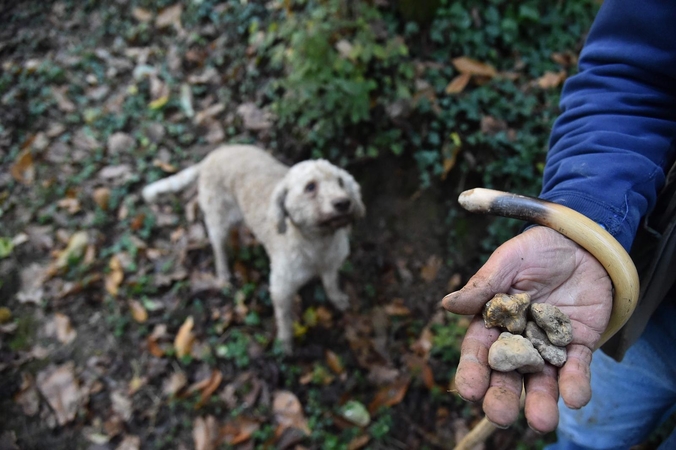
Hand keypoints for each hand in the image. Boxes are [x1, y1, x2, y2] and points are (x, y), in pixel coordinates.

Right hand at [442, 226, 612, 432]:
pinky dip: (575, 384)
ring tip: (541, 422)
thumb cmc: (537, 249)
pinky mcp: (578, 344)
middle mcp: (517, 340)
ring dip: (540, 402)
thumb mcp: (508, 261)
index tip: (468, 391)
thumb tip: (448, 304)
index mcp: (493, 321)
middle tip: (499, 415)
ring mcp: (547, 346)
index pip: (479, 351)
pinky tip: (574, 398)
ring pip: (541, 380)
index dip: (472, 371)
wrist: (582, 242)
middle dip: (502, 397)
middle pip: (506, 375)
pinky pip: (576, 368)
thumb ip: (483, 285)